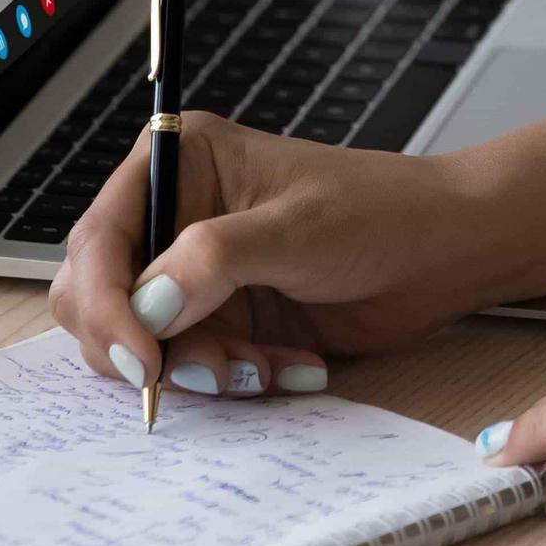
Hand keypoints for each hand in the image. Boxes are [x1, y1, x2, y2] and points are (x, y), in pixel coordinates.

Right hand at [49, 115, 508, 401]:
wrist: (446, 253)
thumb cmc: (381, 212)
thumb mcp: (295, 229)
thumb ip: (213, 261)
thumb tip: (147, 305)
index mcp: (179, 166)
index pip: (100, 242)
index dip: (106, 304)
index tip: (141, 357)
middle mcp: (175, 219)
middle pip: (101, 300)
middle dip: (146, 347)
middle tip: (207, 372)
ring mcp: (196, 275)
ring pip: (148, 347)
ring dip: (203, 369)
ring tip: (264, 367)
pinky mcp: (225, 321)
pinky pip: (197, 368)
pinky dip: (237, 378)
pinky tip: (290, 366)